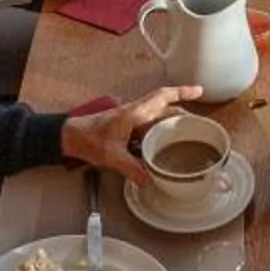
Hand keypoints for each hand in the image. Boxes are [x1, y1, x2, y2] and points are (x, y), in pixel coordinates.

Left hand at [62, 82, 202, 176]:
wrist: (71, 137)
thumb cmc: (87, 138)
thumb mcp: (111, 155)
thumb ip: (131, 168)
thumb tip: (148, 179)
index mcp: (134, 113)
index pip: (162, 97)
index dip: (182, 92)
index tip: (198, 91)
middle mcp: (135, 113)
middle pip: (165, 107)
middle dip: (183, 113)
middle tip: (199, 123)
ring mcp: (131, 120)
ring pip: (158, 117)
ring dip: (172, 122)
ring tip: (186, 134)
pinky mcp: (127, 128)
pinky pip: (149, 127)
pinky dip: (160, 132)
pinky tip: (164, 145)